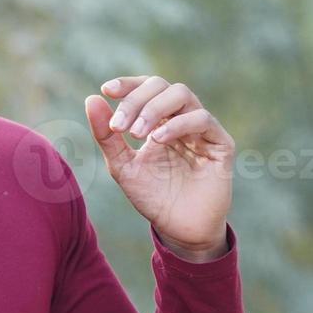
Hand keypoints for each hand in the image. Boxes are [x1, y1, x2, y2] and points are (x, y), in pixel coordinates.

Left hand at [84, 75, 233, 258]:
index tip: (106, 90)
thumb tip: (91, 98)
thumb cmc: (152, 196)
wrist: (178, 228)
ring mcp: (202, 129)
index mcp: (159, 119)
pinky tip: (157, 140)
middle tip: (120, 127)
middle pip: (161, 85)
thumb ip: (107, 136)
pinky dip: (177, 124)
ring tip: (136, 134)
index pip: (146, 87)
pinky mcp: (220, 143)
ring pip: (182, 94)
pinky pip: (202, 119)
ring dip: (154, 109)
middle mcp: (181, 118)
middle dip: (136, 100)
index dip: (128, 84)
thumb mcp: (122, 165)